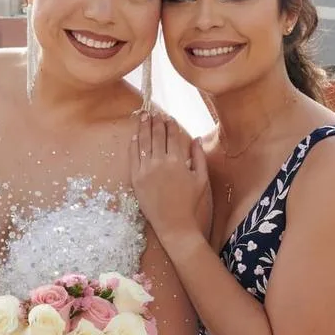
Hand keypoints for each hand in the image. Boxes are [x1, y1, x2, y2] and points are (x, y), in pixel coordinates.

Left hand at [131, 112, 210, 249]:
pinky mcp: (136, 178)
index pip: (172, 136)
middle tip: (153, 111)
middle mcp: (161, 162)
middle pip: (157, 136)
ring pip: (144, 142)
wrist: (174, 224)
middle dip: (155, 121)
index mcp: (178, 161)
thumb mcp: (201, 179)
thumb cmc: (190, 202)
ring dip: (143, 127)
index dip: (170, 124)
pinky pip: (133, 156)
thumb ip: (199, 157)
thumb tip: (196, 138)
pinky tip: (135, 136)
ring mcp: (146, 170)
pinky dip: (134, 144)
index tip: (168, 117)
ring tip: (143, 116)